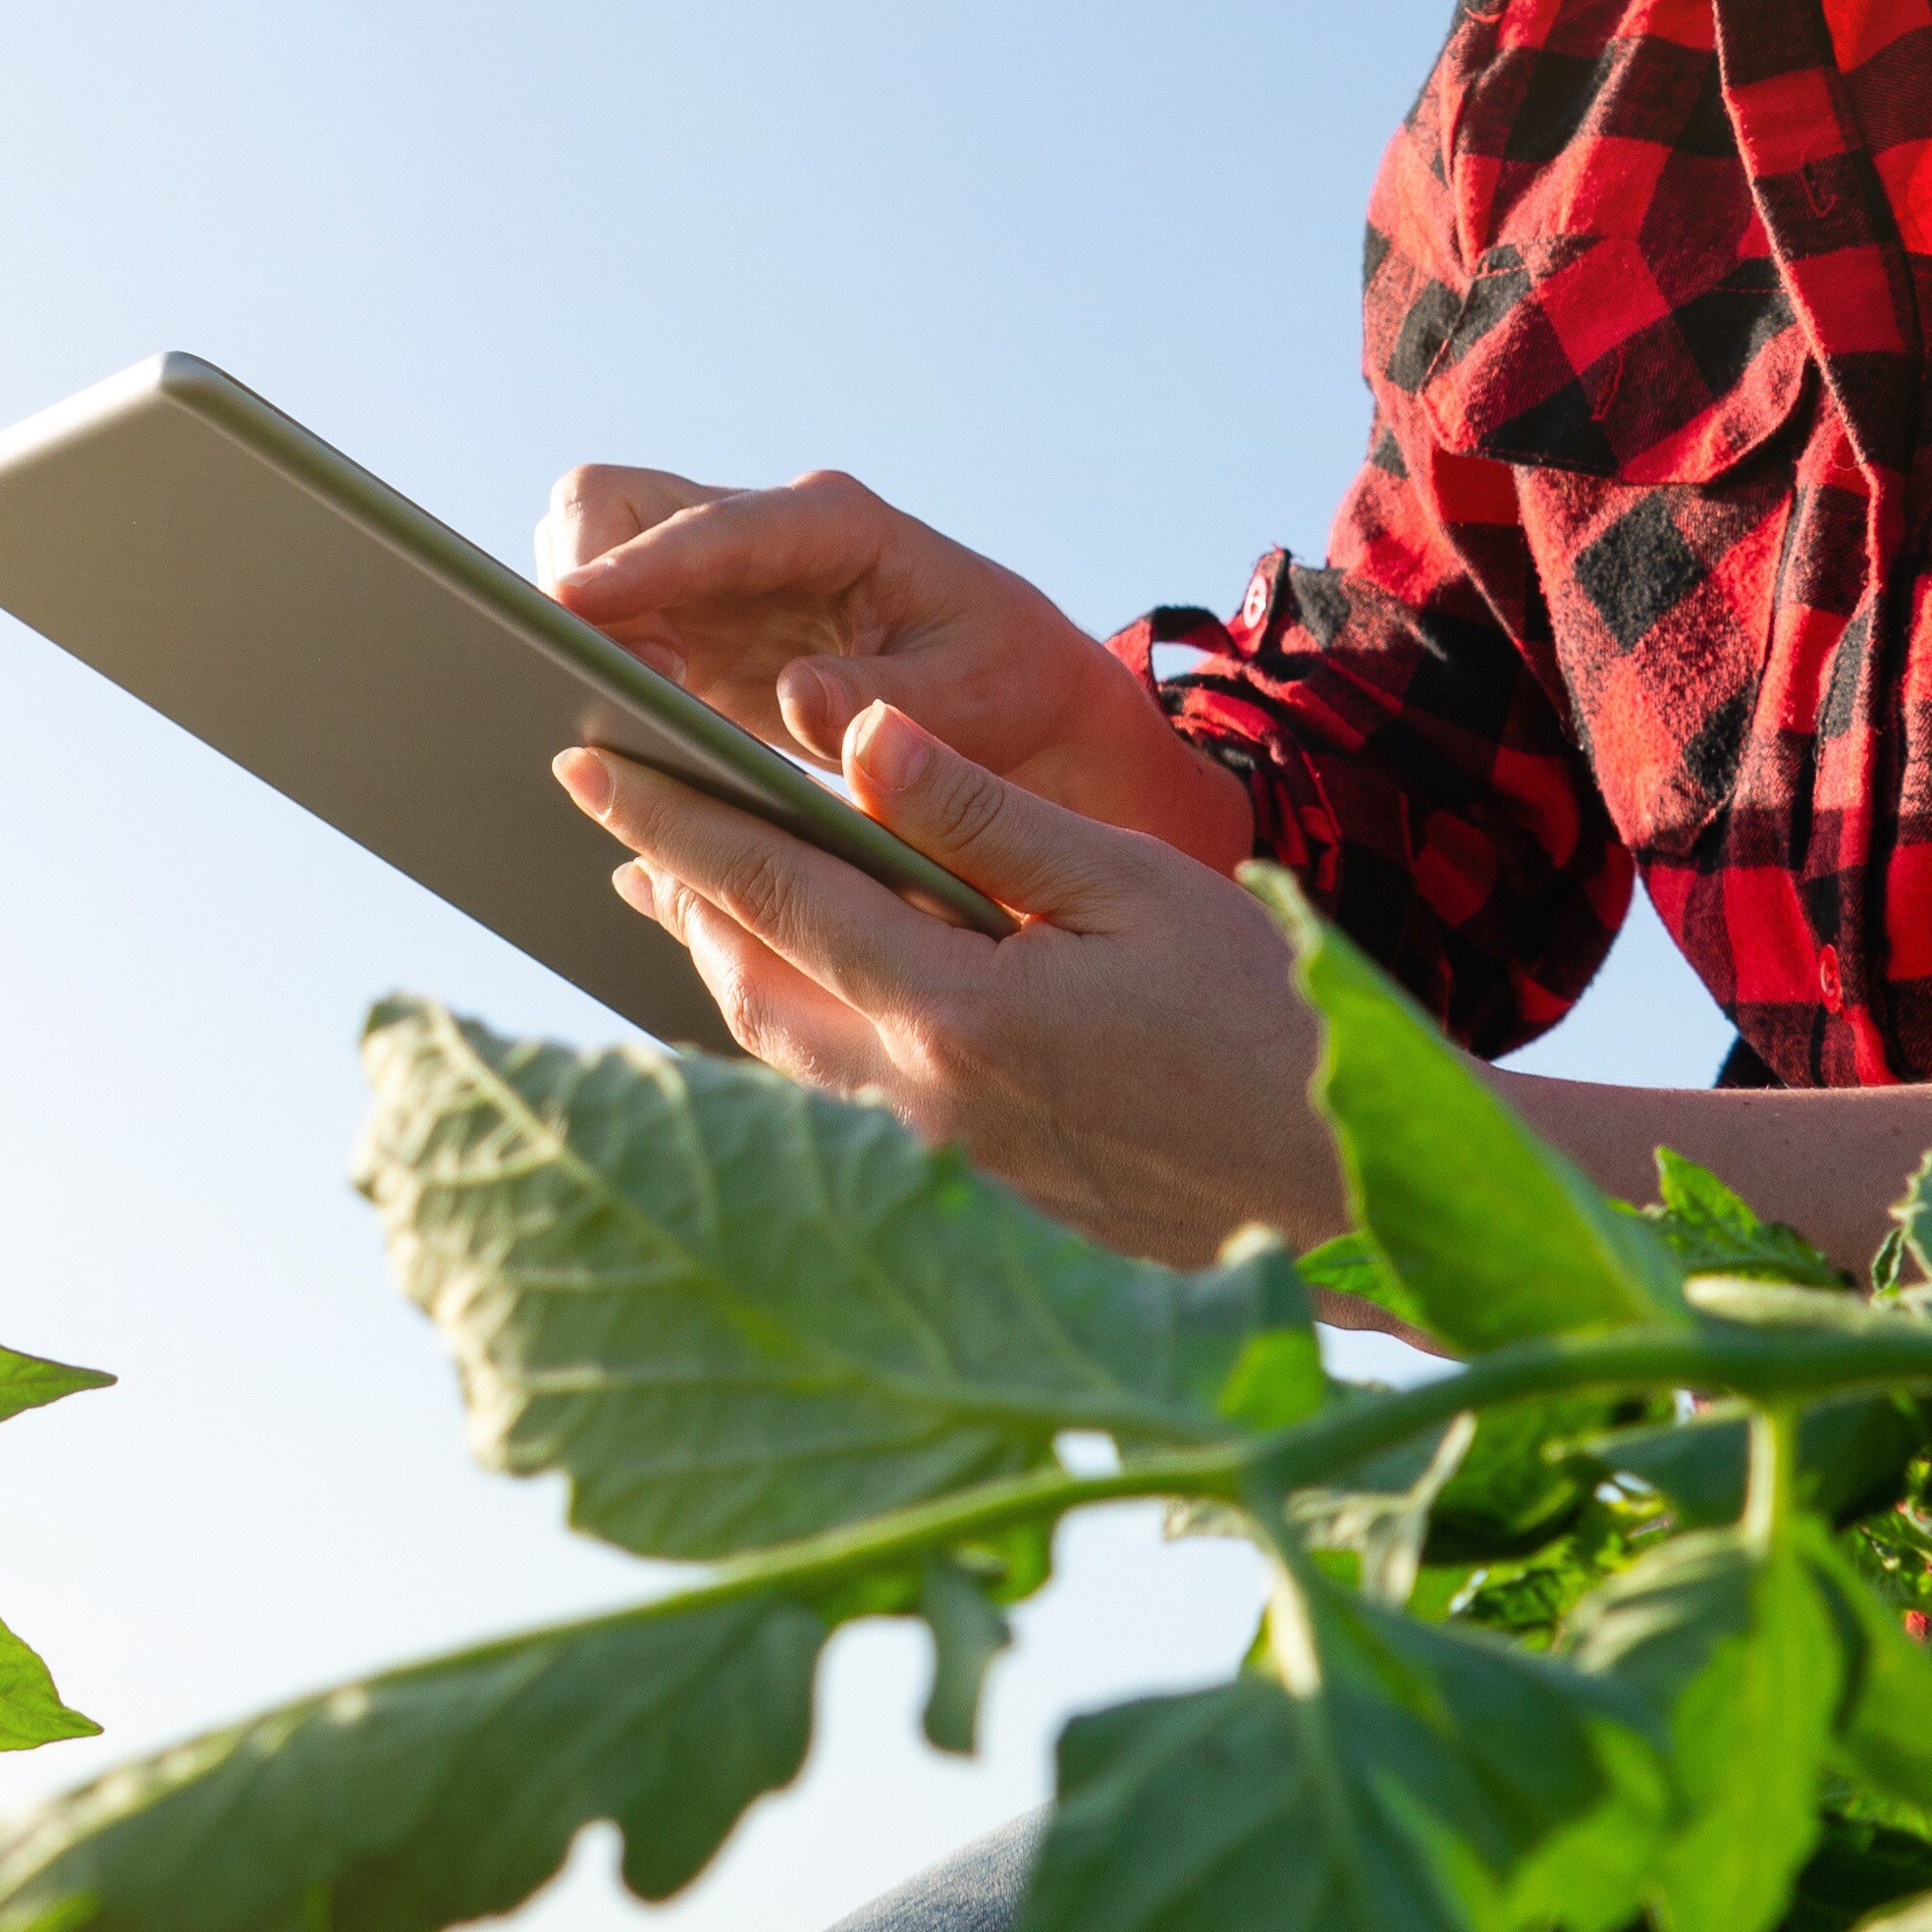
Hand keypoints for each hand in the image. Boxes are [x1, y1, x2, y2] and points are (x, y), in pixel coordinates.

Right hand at [535, 463, 1253, 867]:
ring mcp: (721, 578)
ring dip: (585, 625)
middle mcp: (763, 533)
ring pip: (597, 553)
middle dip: (583, 573)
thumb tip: (796, 701)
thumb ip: (893, 706)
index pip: (715, 526)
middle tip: (607, 679)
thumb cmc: (1008, 686)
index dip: (639, 567)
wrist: (1021, 700)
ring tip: (627, 714)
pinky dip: (597, 667)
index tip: (570, 606)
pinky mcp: (700, 631)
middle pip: (616, 503)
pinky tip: (623, 736)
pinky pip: (615, 627)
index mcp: (836, 525)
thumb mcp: (976, 699)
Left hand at [557, 699, 1344, 1269]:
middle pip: (746, 981)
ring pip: (779, 1050)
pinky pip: (837, 1097)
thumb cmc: (1263, 1025)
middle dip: (675, 890)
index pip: (772, 892)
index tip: (589, 764)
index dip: (674, 820)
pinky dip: (789, 1025)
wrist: (1342, 1197)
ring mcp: (934, 1163)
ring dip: (721, 961)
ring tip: (676, 893)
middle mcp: (916, 1099)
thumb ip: (981, 817)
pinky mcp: (965, 1196)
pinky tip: (792, 990)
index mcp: (955, 1009)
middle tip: (614, 815)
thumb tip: (856, 735)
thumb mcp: (1132, 887)